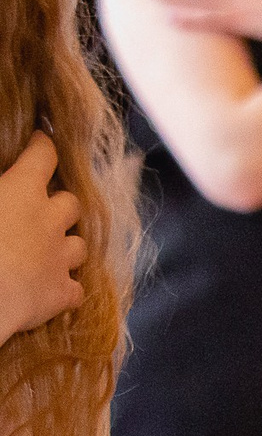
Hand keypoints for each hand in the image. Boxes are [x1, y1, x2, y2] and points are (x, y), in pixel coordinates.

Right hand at [0, 135, 81, 338]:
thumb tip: (2, 186)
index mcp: (20, 192)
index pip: (42, 156)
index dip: (42, 147)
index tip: (41, 142)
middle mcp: (49, 221)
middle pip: (71, 203)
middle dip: (60, 204)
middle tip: (43, 208)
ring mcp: (60, 258)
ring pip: (79, 245)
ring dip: (67, 245)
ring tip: (49, 249)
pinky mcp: (61, 294)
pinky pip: (74, 289)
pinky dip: (66, 288)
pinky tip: (52, 289)